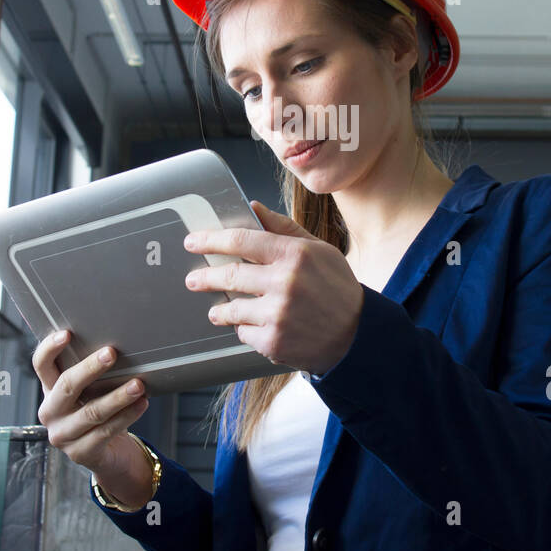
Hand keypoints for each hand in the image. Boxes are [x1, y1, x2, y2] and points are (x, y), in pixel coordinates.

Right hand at [32, 332, 151, 503]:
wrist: (108, 453)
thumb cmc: (99, 410)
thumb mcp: (91, 390)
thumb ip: (93, 373)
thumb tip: (117, 346)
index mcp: (50, 390)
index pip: (41, 365)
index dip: (49, 348)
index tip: (67, 333)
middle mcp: (51, 413)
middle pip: (66, 386)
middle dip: (90, 368)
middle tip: (111, 353)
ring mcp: (63, 436)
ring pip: (91, 412)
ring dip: (117, 396)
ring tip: (138, 384)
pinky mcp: (80, 453)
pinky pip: (106, 431)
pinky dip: (127, 415)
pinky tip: (142, 403)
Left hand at [182, 200, 363, 376]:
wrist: (357, 334)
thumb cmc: (337, 288)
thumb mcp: (318, 249)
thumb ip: (283, 228)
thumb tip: (254, 208)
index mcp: (294, 254)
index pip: (241, 240)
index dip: (211, 240)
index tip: (194, 242)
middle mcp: (285, 283)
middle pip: (229, 275)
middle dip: (205, 277)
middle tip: (194, 279)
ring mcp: (278, 315)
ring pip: (231, 309)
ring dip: (220, 310)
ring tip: (218, 310)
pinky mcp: (274, 342)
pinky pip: (244, 333)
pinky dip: (245, 329)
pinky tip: (255, 327)